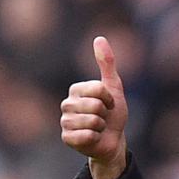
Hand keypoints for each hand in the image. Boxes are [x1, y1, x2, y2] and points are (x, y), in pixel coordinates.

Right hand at [60, 37, 128, 178]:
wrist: (112, 140)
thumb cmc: (113, 114)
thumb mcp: (114, 87)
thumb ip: (107, 63)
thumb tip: (99, 38)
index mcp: (76, 90)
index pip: (97, 89)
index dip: (109, 98)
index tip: (110, 104)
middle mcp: (67, 104)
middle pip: (95, 105)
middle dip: (106, 114)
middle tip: (104, 118)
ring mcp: (65, 122)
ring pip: (92, 121)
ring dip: (101, 127)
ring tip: (98, 128)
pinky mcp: (67, 138)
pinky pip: (86, 136)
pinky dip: (95, 138)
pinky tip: (92, 138)